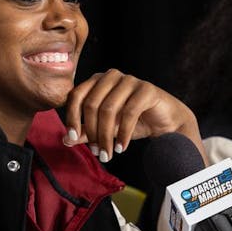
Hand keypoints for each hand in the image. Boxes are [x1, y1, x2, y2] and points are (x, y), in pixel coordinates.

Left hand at [61, 70, 202, 161]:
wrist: (166, 122)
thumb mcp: (106, 128)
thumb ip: (86, 132)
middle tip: (97, 153)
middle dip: (92, 132)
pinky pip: (129, 112)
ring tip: (108, 154)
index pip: (76, 95)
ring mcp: (129, 80)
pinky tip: (122, 148)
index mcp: (97, 80)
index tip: (71, 138)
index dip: (71, 117)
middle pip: (91, 104)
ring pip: (108, 109)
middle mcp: (111, 76)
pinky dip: (123, 133)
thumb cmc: (133, 122)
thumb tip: (65, 140)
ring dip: (106, 136)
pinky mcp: (146, 89)